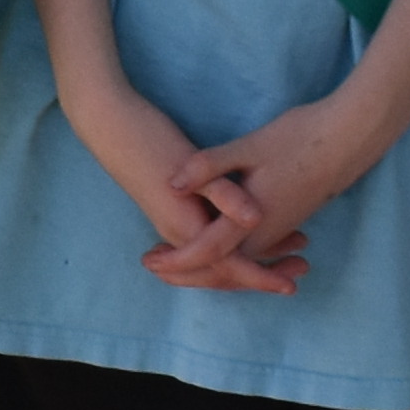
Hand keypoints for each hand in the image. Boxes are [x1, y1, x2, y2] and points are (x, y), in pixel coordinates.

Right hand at [64, 74, 291, 294]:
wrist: (109, 123)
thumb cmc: (149, 139)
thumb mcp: (190, 163)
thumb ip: (223, 192)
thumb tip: (254, 217)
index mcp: (185, 227)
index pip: (229, 268)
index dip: (263, 278)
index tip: (291, 285)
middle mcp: (179, 233)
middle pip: (224, 271)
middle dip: (263, 274)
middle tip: (300, 271)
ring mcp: (174, 223)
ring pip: (219, 258)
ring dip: (254, 259)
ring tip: (291, 252)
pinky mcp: (174, 209)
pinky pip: (211, 242)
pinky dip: (237, 245)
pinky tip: (255, 230)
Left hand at [168, 73, 409, 287]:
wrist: (350, 137)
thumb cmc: (300, 137)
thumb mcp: (249, 147)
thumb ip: (209, 166)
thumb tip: (172, 183)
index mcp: (253, 221)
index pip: (207, 251)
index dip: (176, 260)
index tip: (149, 261)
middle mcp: (265, 233)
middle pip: (220, 265)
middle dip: (186, 270)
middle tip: (153, 266)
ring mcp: (278, 228)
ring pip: (237, 257)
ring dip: (207, 262)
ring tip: (176, 257)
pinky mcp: (286, 218)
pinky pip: (252, 247)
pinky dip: (230, 251)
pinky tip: (215, 239)